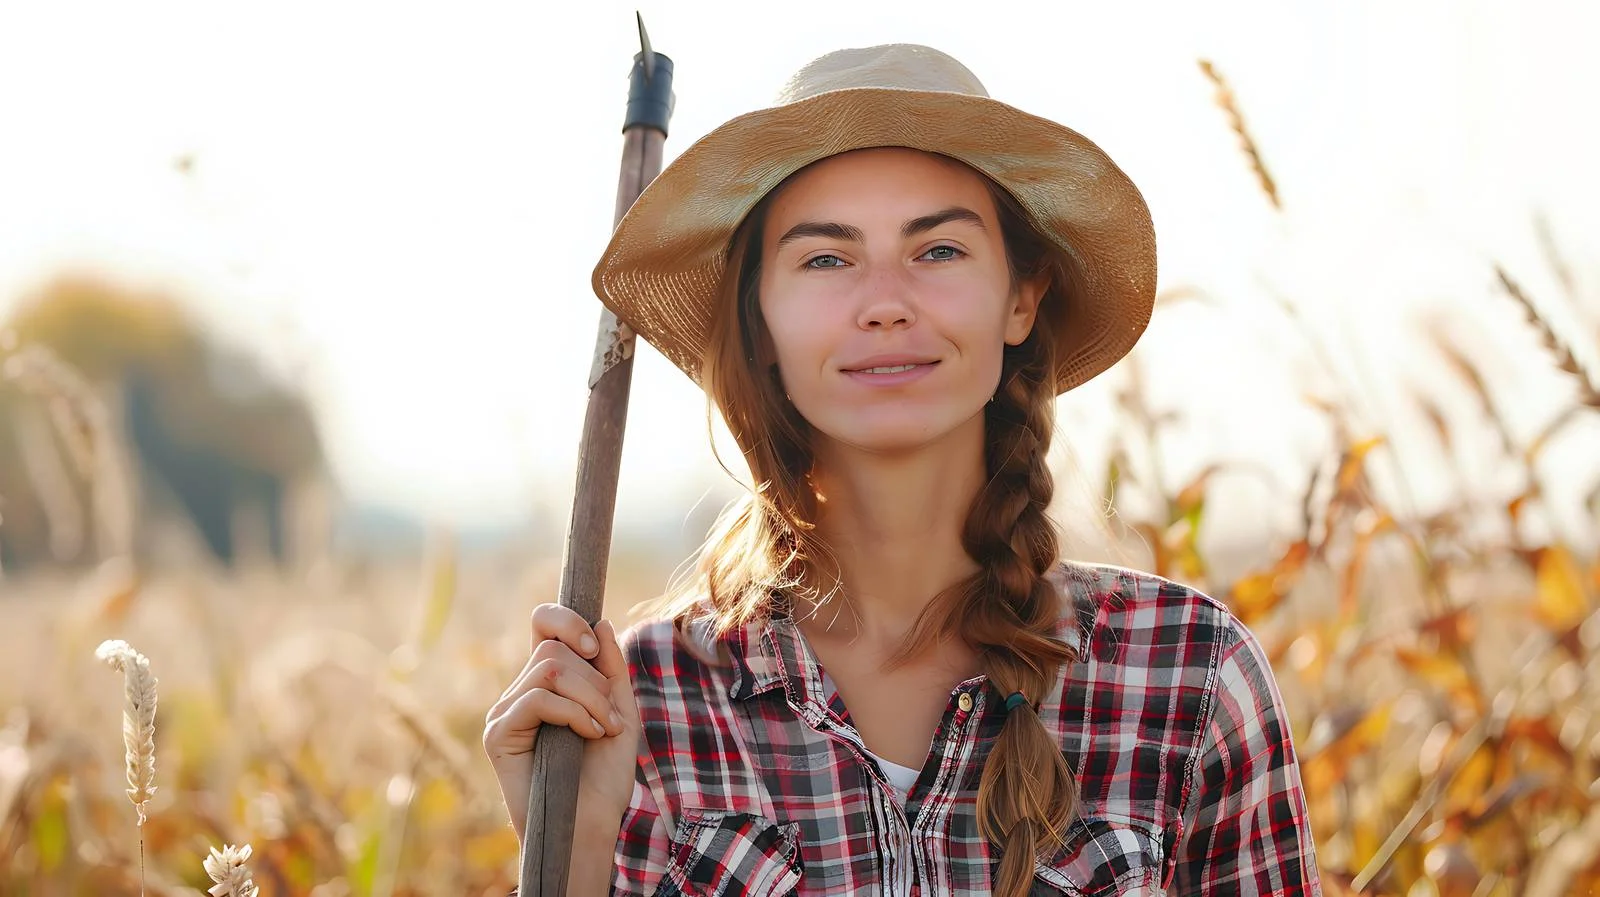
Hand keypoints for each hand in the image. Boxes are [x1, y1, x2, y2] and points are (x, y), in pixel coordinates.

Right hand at [482, 604, 641, 841]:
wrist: (591, 824)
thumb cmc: (604, 775)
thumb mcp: (619, 712)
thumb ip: (611, 669)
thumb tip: (599, 622)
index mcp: (547, 682)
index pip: (542, 625)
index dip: (566, 620)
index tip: (593, 647)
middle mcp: (520, 691)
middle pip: (553, 649)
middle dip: (594, 680)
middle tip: (608, 718)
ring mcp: (505, 712)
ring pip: (548, 670)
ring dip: (589, 698)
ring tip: (602, 730)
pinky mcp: (498, 734)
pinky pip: (537, 699)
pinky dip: (573, 713)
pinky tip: (587, 735)